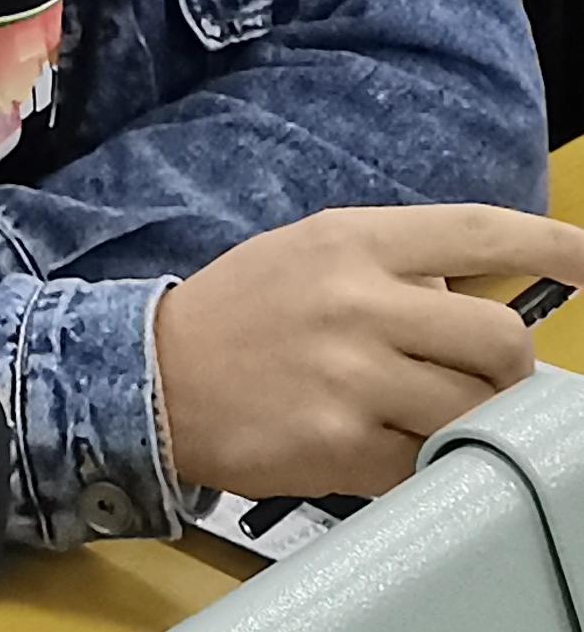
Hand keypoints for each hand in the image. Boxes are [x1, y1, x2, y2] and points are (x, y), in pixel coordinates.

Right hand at [157, 205, 583, 498]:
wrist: (152, 377)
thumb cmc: (242, 314)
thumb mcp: (310, 255)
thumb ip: (395, 266)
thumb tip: (476, 297)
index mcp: (351, 241)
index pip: (478, 233)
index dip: (554, 245)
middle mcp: (358, 302)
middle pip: (501, 338)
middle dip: (507, 368)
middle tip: (476, 379)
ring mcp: (352, 377)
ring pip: (478, 408)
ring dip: (469, 420)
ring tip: (424, 416)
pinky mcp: (343, 444)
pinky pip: (432, 462)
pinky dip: (426, 463)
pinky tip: (384, 446)